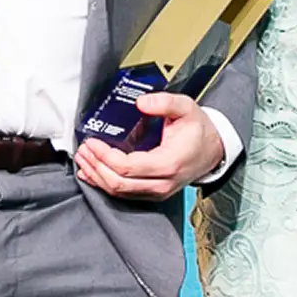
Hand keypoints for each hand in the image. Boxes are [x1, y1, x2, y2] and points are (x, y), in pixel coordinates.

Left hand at [71, 92, 223, 199]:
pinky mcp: (152, 194)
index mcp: (169, 163)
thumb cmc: (198, 130)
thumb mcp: (186, 108)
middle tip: (83, 149)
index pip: (128, 167)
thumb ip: (164, 102)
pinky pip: (124, 194)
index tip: (91, 142)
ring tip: (83, 159)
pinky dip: (104, 184)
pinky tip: (92, 173)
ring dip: (97, 176)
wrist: (213, 150)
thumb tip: (141, 102)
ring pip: (119, 192)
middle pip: (119, 183)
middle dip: (96, 167)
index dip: (105, 156)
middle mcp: (162, 183)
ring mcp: (157, 192)